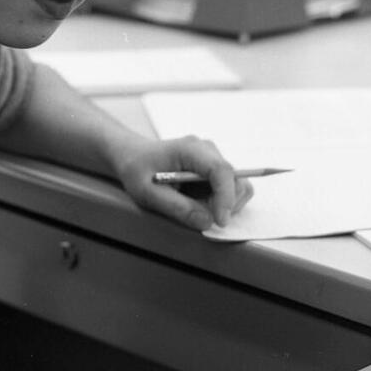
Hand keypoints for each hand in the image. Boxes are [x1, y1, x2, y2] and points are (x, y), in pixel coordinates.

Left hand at [114, 135, 253, 230]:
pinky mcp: (214, 170)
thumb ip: (177, 207)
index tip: (220, 221)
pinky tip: (197, 203)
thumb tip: (207, 221)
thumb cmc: (137, 170)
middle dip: (225, 205)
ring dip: (223, 205)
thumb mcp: (148, 192)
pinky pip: (230, 190)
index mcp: (190, 149)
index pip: (220, 170)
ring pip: (237, 186)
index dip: (226, 197)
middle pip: (235, 179)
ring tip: (193, 207)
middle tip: (199, 217)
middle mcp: (207, 150)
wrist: (133, 156)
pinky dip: (221, 204)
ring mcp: (212, 159)